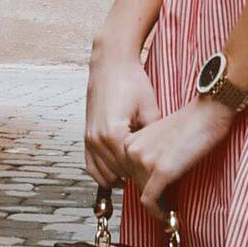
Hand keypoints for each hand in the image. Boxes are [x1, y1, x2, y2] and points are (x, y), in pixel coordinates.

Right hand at [85, 51, 160, 186]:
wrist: (110, 64)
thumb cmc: (132, 82)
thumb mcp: (151, 109)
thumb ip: (154, 137)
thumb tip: (161, 159)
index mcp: (113, 134)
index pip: (131, 168)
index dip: (147, 176)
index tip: (161, 182)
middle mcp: (96, 140)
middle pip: (118, 174)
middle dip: (136, 179)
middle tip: (153, 182)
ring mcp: (89, 139)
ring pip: (104, 175)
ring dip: (120, 177)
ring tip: (139, 175)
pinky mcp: (86, 136)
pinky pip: (92, 167)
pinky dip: (105, 174)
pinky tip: (121, 172)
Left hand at [124, 98, 235, 215]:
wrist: (207, 114)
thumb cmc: (190, 124)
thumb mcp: (159, 139)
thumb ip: (148, 157)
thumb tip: (151, 183)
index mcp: (129, 141)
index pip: (130, 174)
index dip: (145, 185)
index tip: (157, 195)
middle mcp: (131, 151)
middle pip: (136, 185)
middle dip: (153, 195)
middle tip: (168, 204)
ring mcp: (145, 161)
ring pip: (145, 194)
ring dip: (158, 204)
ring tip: (171, 209)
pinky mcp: (161, 171)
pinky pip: (151, 201)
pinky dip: (158, 212)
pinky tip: (168, 217)